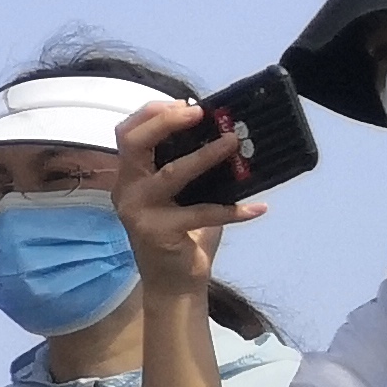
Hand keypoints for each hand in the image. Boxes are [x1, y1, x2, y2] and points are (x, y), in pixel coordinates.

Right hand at [116, 100, 266, 290]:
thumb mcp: (184, 195)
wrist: (174, 282)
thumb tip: (227, 135)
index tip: (186, 104)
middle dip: (166, 122)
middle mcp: (127, 189)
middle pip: (133, 142)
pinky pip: (201, 213)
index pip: (127, 133)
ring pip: (171, 173)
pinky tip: (259, 208)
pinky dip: (233, 210)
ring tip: (233, 143)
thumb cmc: (182, 234)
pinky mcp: (157, 231)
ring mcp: (138, 211)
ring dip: (205, 155)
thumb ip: (192, 169)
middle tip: (199, 113)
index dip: (152, 113)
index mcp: (131, 176)